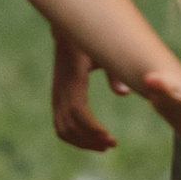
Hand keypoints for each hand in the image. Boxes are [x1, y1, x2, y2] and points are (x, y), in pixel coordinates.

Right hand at [51, 35, 116, 155]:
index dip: (93, 129)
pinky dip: (73, 137)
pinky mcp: (56, 99)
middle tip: (111, 144)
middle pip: (70, 125)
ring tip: (103, 146)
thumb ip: (114, 72)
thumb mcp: (104, 52)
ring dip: (81, 142)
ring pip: (62, 128)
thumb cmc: (90, 42)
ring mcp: (56, 95)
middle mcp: (61, 89)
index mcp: (73, 78)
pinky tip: (90, 140)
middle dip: (90, 139)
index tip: (110, 139)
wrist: (66, 33)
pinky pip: (59, 125)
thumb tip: (124, 93)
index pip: (78, 111)